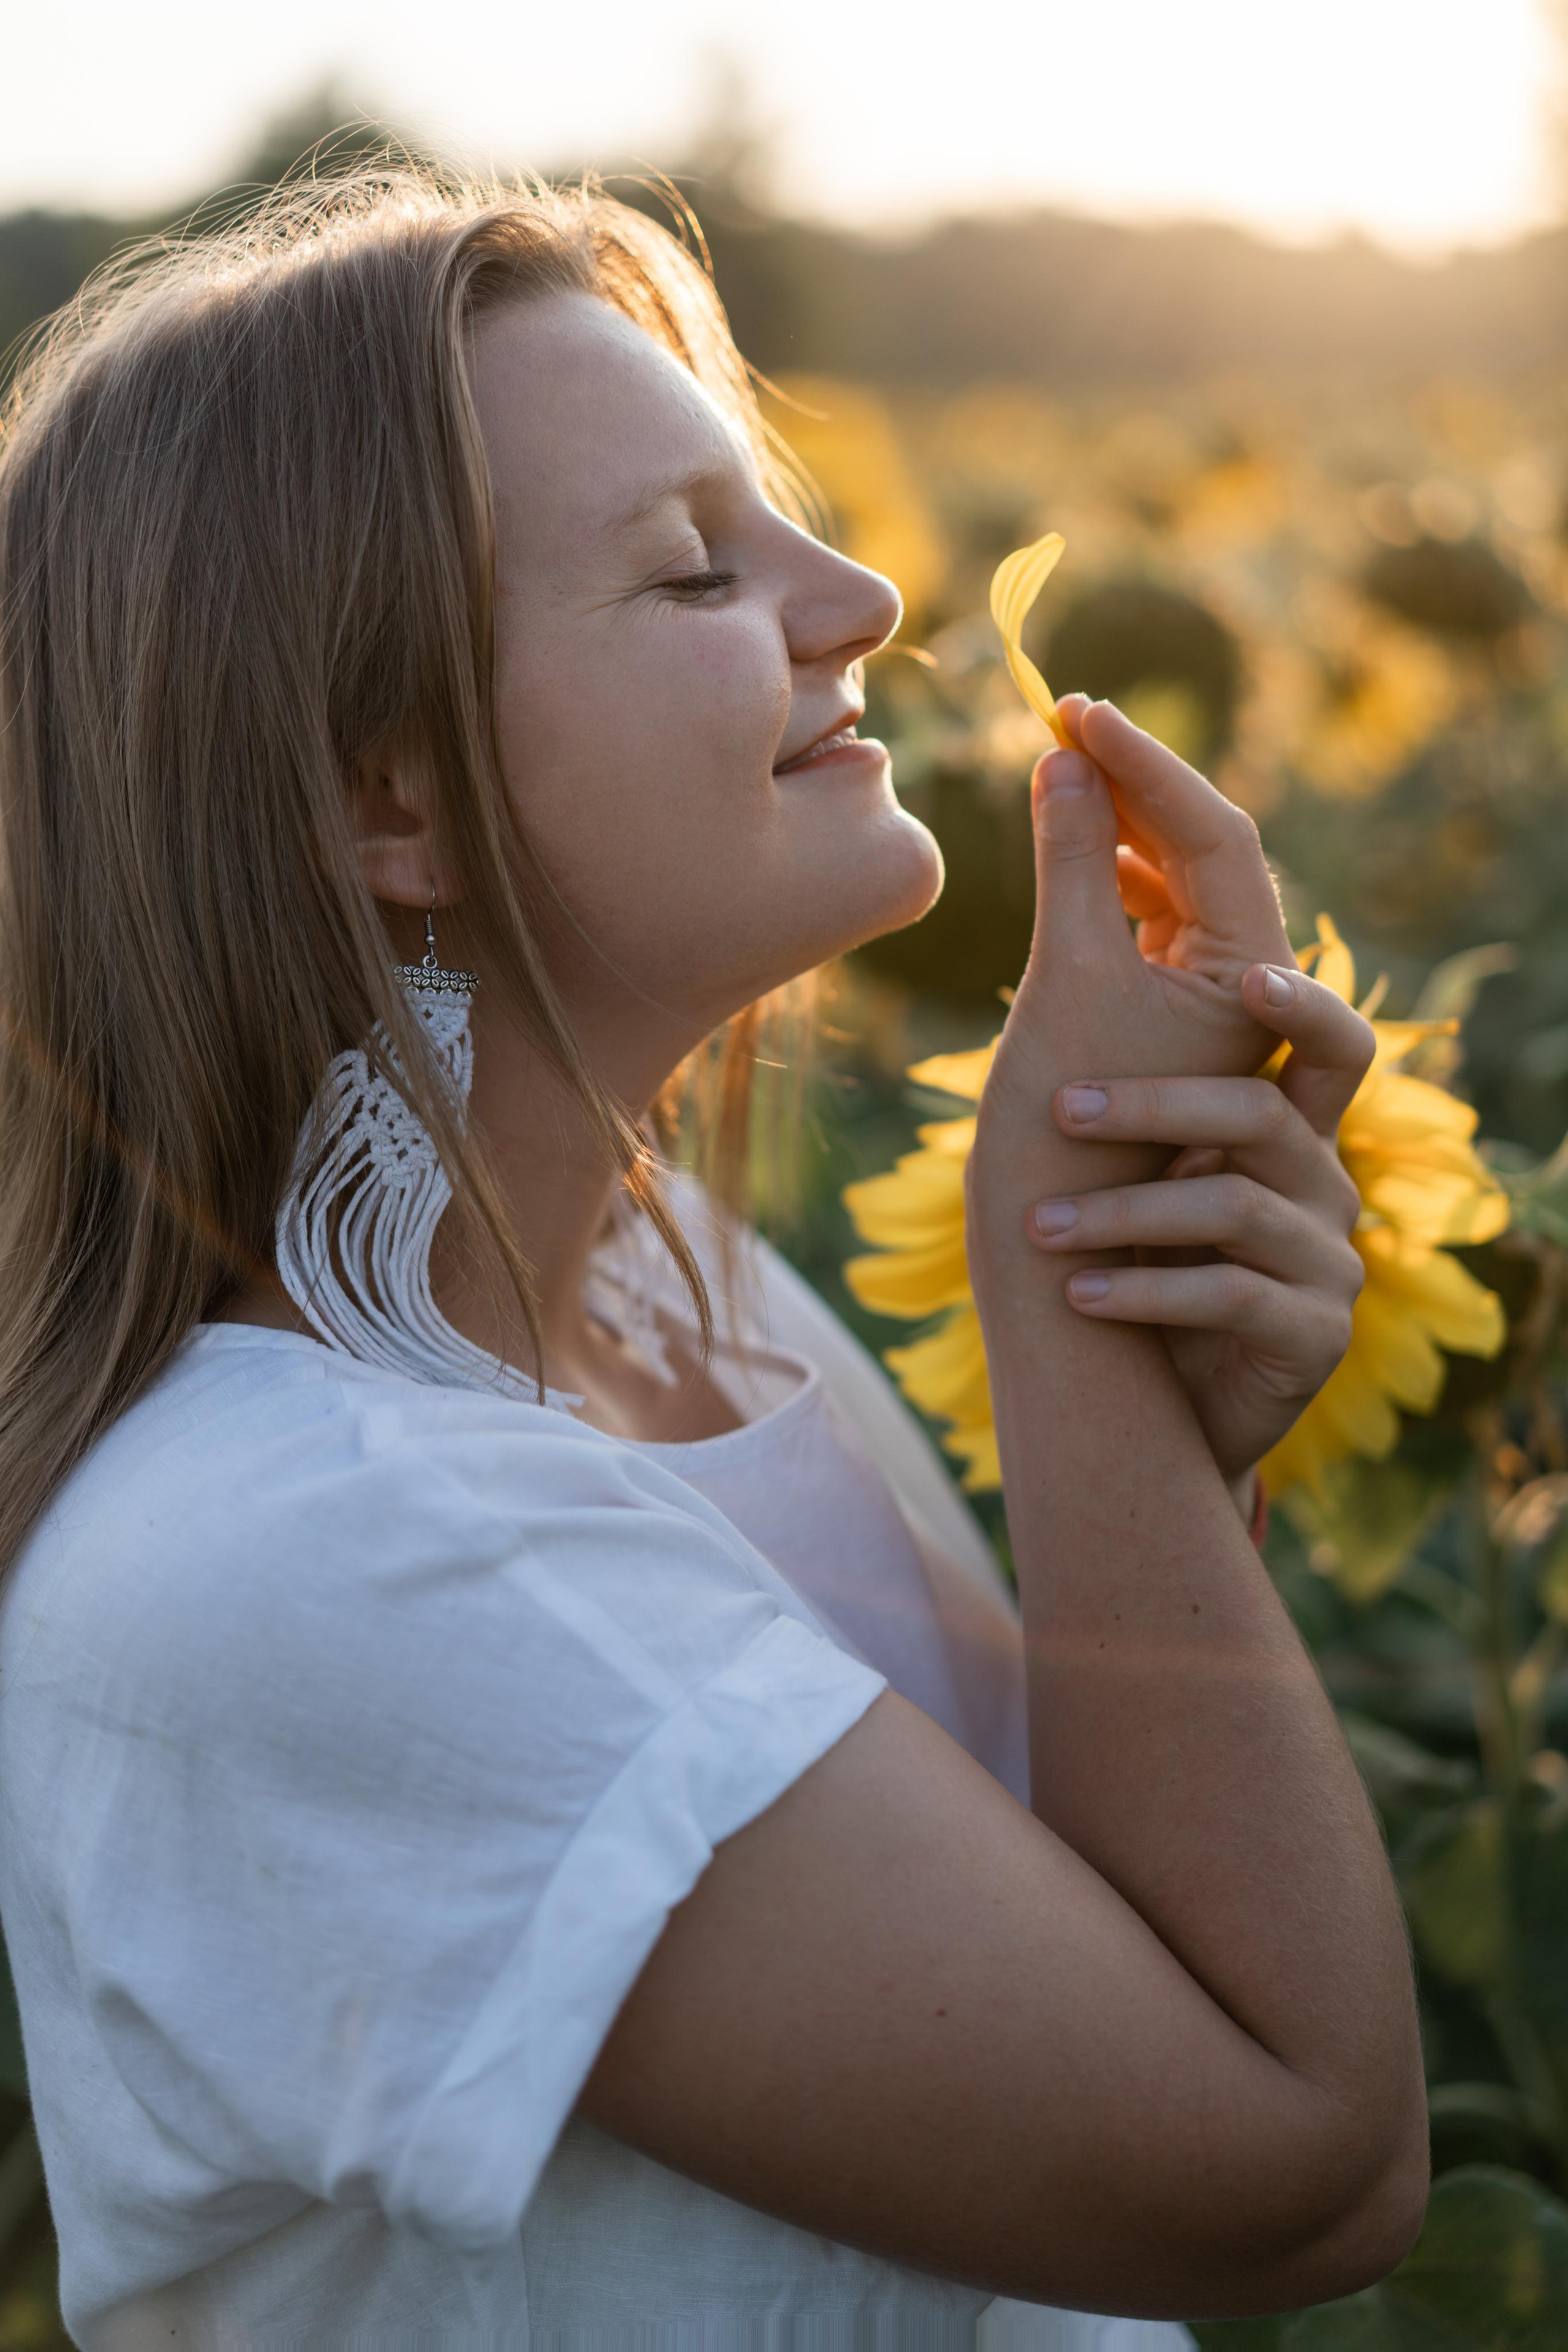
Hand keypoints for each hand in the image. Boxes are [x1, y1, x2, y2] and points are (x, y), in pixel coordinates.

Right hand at [977, 696, 1294, 1149]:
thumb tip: (1066, 758)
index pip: (1215, 835)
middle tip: (1065, 719)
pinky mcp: (1174, 1016)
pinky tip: (1073, 836)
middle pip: (1206, 849)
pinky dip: (1113, 873)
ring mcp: (1216, 1001)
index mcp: (1257, 981)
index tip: (1078, 711)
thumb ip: (1075, 860)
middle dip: (1137, 781)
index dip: (1146, 764)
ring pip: (1180, 881)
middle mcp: (1254, 988)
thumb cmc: (1062, 1129)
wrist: (1053, 1244)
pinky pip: (1156, 919)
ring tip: (1061, 764)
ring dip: (1124, 820)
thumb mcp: (1066, 973)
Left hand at [1024, 962, 1373, 1485]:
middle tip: (1058, 1106)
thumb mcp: (1135, 1182)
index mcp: (1289, 1134)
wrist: (1162, 1413)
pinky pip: (1233, 1297)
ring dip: (1122, 1213)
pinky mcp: (1317, 1336)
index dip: (1308, 1005)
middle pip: (1260, 1113)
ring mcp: (1328, 1262)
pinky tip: (1078, 1298)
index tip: (1251, 974)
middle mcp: (1322, 1186)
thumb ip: (1134, 1113)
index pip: (1334, 1047)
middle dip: (1152, 1103)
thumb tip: (1052, 993)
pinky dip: (1144, 1292)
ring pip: (1233, 1205)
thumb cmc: (1135, 1274)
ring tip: (1038, 1226)